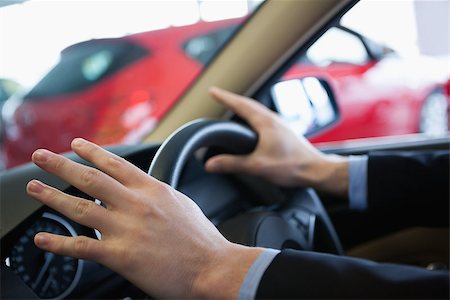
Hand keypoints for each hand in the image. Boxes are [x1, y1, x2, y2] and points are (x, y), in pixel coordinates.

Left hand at [27, 138, 261, 297]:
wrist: (212, 266)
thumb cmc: (200, 238)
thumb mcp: (181, 204)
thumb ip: (157, 193)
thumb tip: (142, 187)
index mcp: (152, 190)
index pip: (116, 164)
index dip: (92, 152)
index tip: (76, 144)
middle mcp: (136, 205)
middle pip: (90, 179)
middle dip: (62, 164)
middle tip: (41, 155)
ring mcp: (126, 229)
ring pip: (80, 208)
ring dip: (52, 196)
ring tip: (34, 187)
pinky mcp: (120, 256)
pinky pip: (82, 247)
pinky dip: (58, 243)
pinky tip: (42, 239)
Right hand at [206, 87, 348, 196]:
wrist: (316, 170)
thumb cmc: (292, 167)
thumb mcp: (257, 166)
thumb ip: (232, 164)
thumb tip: (211, 164)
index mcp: (266, 122)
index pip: (240, 104)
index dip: (224, 97)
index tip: (212, 91)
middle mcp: (273, 119)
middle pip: (248, 104)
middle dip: (231, 99)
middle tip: (219, 95)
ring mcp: (280, 124)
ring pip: (258, 110)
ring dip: (243, 106)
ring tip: (232, 106)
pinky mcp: (284, 132)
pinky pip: (264, 117)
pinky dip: (253, 115)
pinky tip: (253, 124)